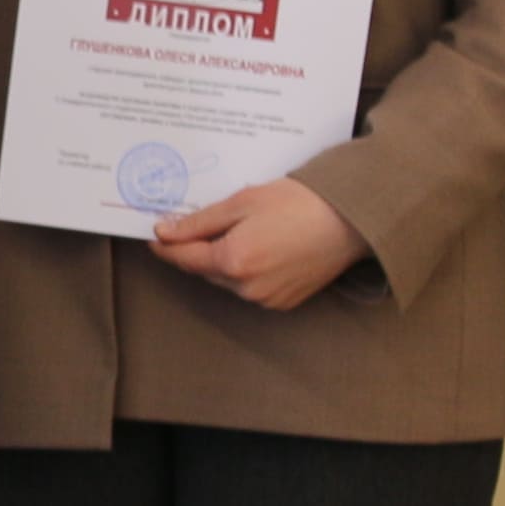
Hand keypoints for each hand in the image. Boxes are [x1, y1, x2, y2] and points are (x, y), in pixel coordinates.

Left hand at [146, 178, 365, 312]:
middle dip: (198, 250)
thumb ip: (199, 222)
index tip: (155, 236)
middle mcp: (245, 288)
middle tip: (198, 224)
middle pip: (205, 270)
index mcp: (232, 261)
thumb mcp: (242, 202)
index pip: (184, 258)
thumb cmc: (298, 203)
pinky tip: (261, 248)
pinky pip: (250, 288)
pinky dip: (246, 272)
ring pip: (227, 281)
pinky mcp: (283, 303)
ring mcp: (265, 299)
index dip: (166, 247)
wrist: (349, 220)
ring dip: (223, 261)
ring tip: (240, 232)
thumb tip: (165, 232)